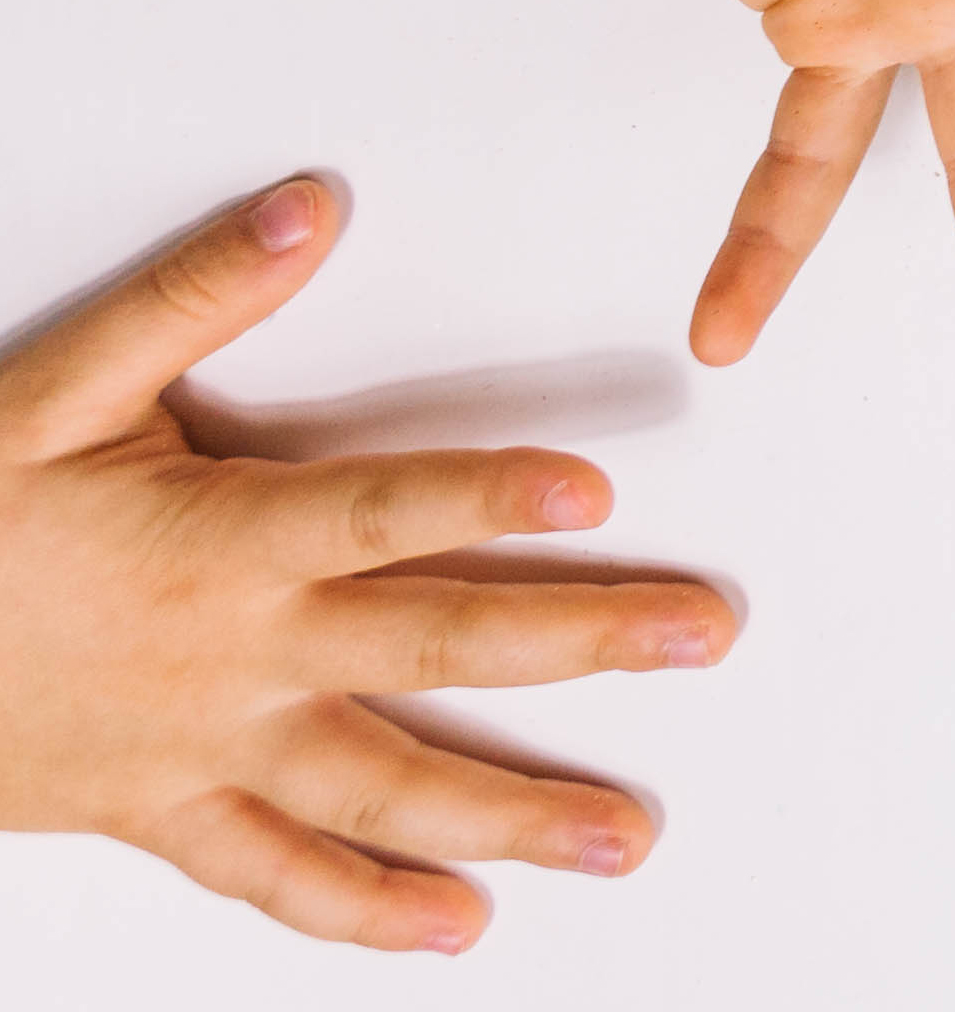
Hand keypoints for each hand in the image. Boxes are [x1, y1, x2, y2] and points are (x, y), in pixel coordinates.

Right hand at [0, 180, 734, 952]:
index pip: (379, 511)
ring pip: (382, 789)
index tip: (597, 493)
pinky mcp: (162, 814)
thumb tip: (311, 210)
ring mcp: (206, 750)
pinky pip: (273, 879)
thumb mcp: (52, 392)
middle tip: (704, 636)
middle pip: (434, 646)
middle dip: (581, 641)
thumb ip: (192, 300)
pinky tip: (459, 930)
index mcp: (219, 543)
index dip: (487, 496)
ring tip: (625, 836)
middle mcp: (236, 657)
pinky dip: (365, 914)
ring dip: (511, 816)